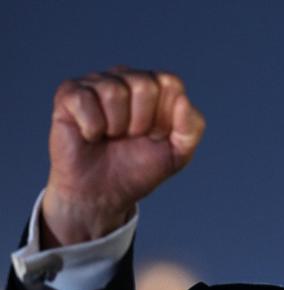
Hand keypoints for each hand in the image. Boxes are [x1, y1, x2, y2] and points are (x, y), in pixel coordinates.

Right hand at [42, 67, 204, 246]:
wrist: (104, 194)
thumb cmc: (139, 169)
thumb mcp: (178, 153)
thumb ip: (191, 127)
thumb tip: (182, 98)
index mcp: (156, 88)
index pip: (170, 83)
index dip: (165, 117)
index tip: (157, 136)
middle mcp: (126, 78)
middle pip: (144, 84)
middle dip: (141, 122)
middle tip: (131, 137)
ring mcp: (97, 83)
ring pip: (114, 91)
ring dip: (116, 126)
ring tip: (111, 137)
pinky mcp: (70, 94)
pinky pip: (85, 101)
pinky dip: (92, 128)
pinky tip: (90, 136)